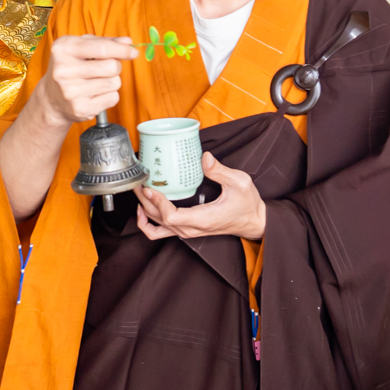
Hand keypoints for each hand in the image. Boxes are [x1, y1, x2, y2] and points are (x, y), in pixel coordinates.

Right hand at [27, 34, 136, 129]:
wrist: (51, 99)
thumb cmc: (69, 67)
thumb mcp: (80, 48)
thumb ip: (103, 42)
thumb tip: (128, 42)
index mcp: (63, 49)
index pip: (102, 48)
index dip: (122, 50)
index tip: (133, 52)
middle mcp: (64, 70)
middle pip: (112, 67)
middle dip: (115, 66)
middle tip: (104, 69)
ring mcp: (71, 92)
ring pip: (114, 83)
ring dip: (112, 81)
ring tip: (96, 81)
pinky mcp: (80, 109)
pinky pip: (112, 98)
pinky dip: (109, 95)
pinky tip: (94, 94)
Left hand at [136, 153, 266, 240]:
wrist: (253, 222)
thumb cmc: (247, 204)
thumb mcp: (239, 183)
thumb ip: (220, 171)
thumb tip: (204, 157)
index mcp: (202, 219)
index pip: (171, 217)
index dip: (157, 203)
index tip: (150, 188)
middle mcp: (191, 229)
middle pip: (159, 219)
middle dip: (144, 201)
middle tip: (137, 181)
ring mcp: (187, 232)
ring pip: (157, 226)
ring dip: (144, 210)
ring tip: (138, 191)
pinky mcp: (186, 230)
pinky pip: (160, 232)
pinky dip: (148, 224)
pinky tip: (144, 210)